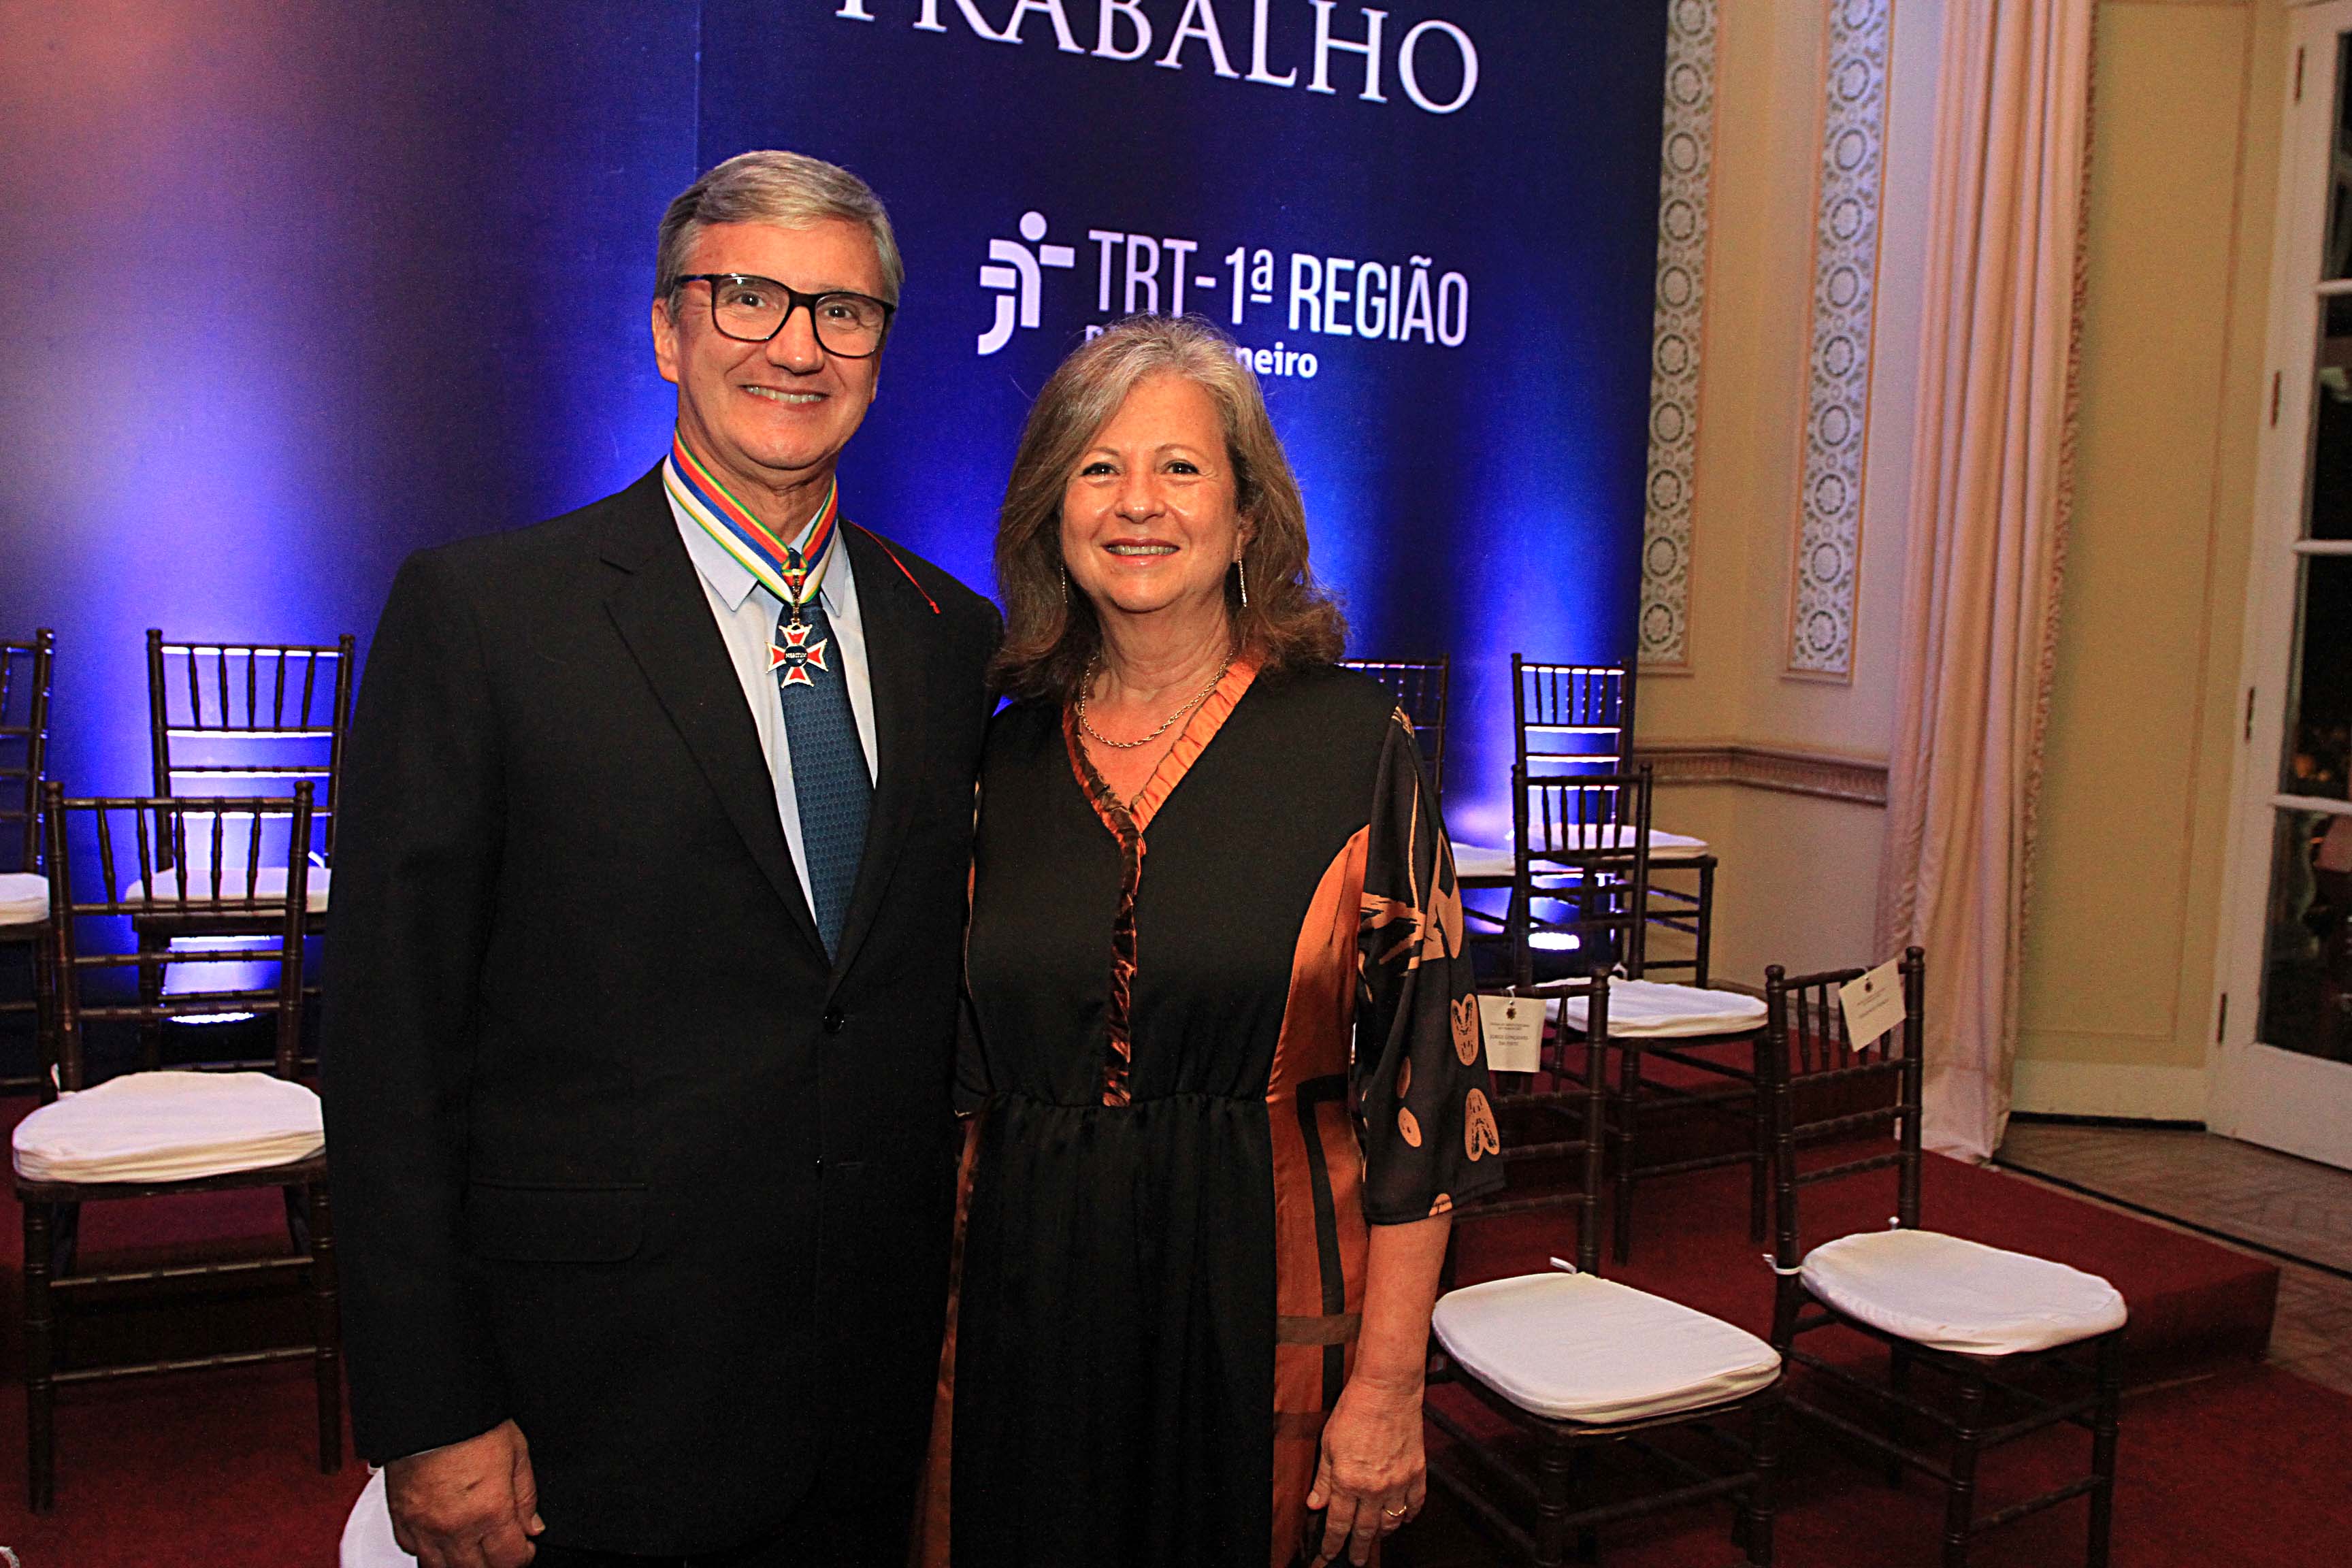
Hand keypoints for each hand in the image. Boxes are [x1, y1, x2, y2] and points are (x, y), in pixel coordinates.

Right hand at [386, 1418, 543, 1567]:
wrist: (430, 1408)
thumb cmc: (472, 1423)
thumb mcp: (517, 1453)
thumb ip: (526, 1497)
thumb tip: (532, 1526)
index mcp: (490, 1511)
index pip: (510, 1560)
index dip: (522, 1557)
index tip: (524, 1547)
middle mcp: (456, 1527)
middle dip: (493, 1563)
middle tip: (499, 1547)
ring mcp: (425, 1527)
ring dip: (460, 1564)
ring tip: (472, 1549)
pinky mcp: (401, 1520)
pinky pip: (413, 1551)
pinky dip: (429, 1551)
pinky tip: (442, 1538)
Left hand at [1305, 1375, 1426, 1565]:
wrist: (1387, 1390)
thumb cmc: (1355, 1410)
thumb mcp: (1328, 1445)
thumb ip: (1323, 1479)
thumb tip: (1315, 1505)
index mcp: (1348, 1481)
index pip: (1338, 1525)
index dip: (1331, 1546)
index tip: (1326, 1558)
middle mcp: (1374, 1488)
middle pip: (1365, 1532)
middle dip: (1357, 1551)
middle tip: (1354, 1561)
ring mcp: (1399, 1483)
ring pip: (1390, 1523)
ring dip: (1381, 1536)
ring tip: (1374, 1540)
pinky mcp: (1417, 1473)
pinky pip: (1415, 1506)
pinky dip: (1408, 1517)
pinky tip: (1402, 1520)